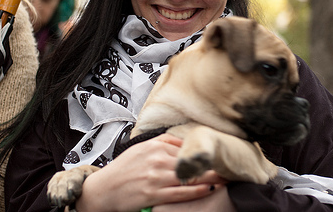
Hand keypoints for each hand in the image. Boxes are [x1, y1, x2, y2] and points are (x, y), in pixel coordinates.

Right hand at [75, 134, 225, 211]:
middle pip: (191, 161)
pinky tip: (209, 189)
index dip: (205, 152)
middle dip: (212, 164)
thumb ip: (163, 142)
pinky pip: (180, 192)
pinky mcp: (154, 193)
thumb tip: (184, 140)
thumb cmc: (122, 170)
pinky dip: (197, 191)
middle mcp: (157, 159)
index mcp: (155, 146)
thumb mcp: (141, 148)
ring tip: (226, 178)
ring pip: (189, 176)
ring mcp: (156, 177)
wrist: (102, 190)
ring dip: (210, 178)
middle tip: (230, 166)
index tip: (220, 154)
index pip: (186, 148)